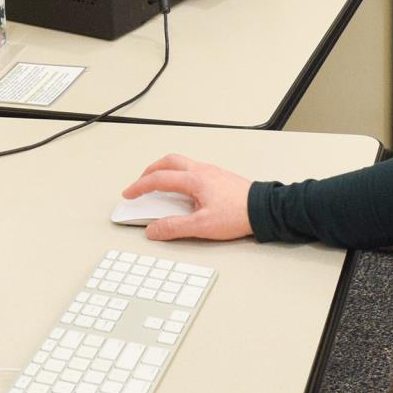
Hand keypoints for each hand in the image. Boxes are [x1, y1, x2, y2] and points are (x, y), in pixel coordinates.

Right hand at [118, 153, 253, 241]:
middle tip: (140, 184)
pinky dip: (179, 174)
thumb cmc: (238, 214)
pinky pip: (192, 169)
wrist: (264, 209)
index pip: (158, 179)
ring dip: (164, 170)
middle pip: (168, 162)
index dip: (139, 187)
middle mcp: (201, 171)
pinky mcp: (219, 177)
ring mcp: (211, 172)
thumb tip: (154, 230)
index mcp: (194, 180)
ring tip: (158, 184)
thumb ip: (174, 228)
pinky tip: (182, 188)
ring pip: (181, 163)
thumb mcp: (202, 226)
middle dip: (150, 171)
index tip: (129, 194)